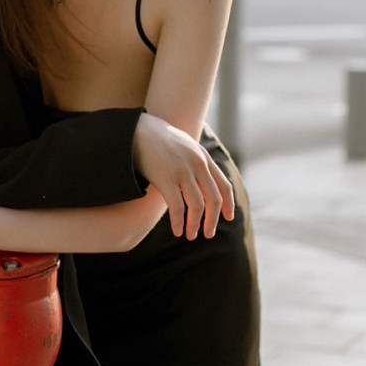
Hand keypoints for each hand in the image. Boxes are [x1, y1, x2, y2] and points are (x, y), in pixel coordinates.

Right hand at [134, 114, 234, 240]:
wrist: (137, 129)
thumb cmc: (158, 139)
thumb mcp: (184, 145)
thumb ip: (196, 161)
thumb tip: (202, 181)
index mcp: (203, 157)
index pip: (224, 185)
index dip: (229, 204)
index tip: (228, 217)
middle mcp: (197, 164)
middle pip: (214, 199)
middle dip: (213, 220)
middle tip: (209, 234)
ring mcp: (182, 171)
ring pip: (197, 206)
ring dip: (195, 225)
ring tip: (191, 235)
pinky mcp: (166, 178)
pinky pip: (177, 207)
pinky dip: (179, 222)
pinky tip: (177, 231)